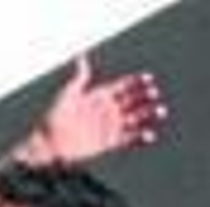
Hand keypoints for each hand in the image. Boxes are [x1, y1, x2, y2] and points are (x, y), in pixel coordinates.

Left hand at [29, 54, 167, 164]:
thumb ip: (79, 78)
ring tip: (160, 112)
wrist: (48, 146)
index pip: (122, 86)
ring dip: (148, 116)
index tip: (147, 79)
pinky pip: (128, 139)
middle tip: (153, 95)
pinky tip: (150, 135)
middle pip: (132, 101)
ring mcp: (108, 127)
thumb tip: (82, 57)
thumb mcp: (67, 95)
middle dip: (145, 97)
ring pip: (134, 119)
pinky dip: (140, 137)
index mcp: (99, 96)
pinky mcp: (108, 143)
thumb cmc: (54, 119)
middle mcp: (106, 111)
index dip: (135, 83)